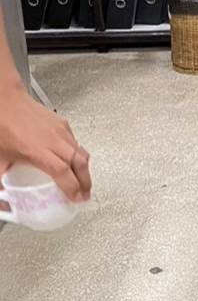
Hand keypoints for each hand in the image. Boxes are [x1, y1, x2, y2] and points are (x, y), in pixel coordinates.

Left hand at [0, 83, 91, 201]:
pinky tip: (72, 159)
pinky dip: (78, 154)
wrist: (5, 101)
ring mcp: (61, 131)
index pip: (63, 172)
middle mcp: (53, 140)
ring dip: (85, 169)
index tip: (76, 198)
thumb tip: (1, 198)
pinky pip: (76, 142)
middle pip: (79, 164)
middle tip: (85, 194)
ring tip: (83, 180)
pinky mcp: (63, 124)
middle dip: (86, 182)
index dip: (72, 187)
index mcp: (37, 150)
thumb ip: (0, 181)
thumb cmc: (1, 125)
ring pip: (81, 152)